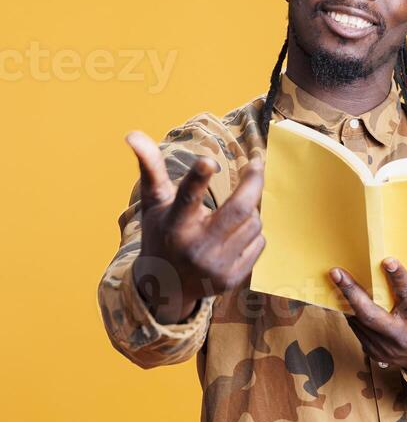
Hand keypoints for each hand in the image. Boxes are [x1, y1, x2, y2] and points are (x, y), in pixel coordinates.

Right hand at [126, 131, 265, 323]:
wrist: (165, 287)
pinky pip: (259, 242)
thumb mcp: (154, 202)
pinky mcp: (232, 279)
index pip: (187, 199)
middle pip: (239, 208)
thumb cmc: (161, 234)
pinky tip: (235, 235)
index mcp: (175, 226)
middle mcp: (195, 248)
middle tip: (256, 162)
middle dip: (253, 181)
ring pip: (253, 223)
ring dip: (250, 209)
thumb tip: (132, 133)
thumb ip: (150, 167)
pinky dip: (253, 232)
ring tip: (232, 212)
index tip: (208, 161)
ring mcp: (215, 267)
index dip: (197, 179)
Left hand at [329, 258, 406, 383]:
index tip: (387, 261)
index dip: (398, 277)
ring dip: (346, 299)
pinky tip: (346, 298)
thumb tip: (403, 262)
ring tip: (336, 280)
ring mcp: (385, 347)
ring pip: (359, 321)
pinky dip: (352, 312)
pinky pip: (358, 328)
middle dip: (351, 292)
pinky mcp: (374, 352)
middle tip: (337, 273)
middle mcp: (401, 335)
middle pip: (371, 314)